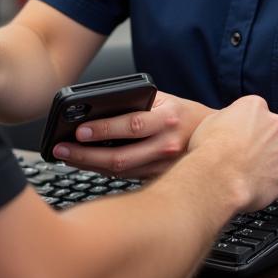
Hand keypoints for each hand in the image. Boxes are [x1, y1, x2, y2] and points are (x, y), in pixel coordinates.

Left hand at [49, 91, 213, 177]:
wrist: (215, 139)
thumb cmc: (184, 114)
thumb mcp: (164, 99)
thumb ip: (137, 101)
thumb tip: (99, 107)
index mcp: (168, 118)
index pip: (131, 125)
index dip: (104, 130)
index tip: (79, 130)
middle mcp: (166, 145)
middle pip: (120, 156)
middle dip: (86, 155)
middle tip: (61, 150)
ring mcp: (163, 166)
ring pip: (121, 171)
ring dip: (90, 166)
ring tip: (67, 157)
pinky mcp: (158, 178)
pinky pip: (126, 176)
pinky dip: (104, 171)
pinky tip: (87, 164)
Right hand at [189, 95, 277, 213]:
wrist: (218, 177)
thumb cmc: (209, 147)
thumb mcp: (211, 120)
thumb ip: (230, 120)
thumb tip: (232, 127)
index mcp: (255, 105)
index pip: (255, 111)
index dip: (244, 126)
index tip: (235, 136)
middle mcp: (275, 124)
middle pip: (270, 132)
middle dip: (260, 142)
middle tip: (242, 155)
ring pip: (277, 155)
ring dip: (266, 162)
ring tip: (244, 173)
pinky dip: (269, 181)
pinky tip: (251, 184)